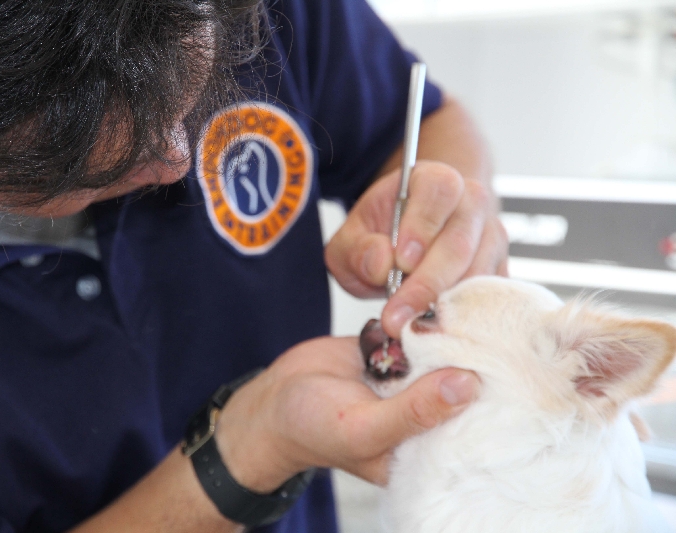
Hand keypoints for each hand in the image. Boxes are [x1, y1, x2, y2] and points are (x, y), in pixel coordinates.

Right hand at [214, 336, 479, 489]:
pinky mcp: (393, 353)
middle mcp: (424, 414)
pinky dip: (420, 320)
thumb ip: (413, 411)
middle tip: (485, 329)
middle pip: (461, 384)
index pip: (472, 424)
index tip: (505, 366)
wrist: (273, 399)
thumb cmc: (311, 428)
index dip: (488, 397)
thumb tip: (467, 385)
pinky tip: (432, 304)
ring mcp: (410, 381)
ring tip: (459, 311)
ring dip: (446, 332)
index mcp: (425, 448)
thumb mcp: (362, 427)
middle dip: (470, 356)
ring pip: (442, 353)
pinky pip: (416, 335)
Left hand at [324, 162, 508, 338]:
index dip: (422, 225)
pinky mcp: (499, 270)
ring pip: (479, 271)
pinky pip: (491, 295)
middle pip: (460, 240)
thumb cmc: (379, 235)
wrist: (410, 241)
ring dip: (445, 304)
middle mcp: (471, 203)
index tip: (401, 261)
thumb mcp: (351, 238)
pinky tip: (436, 333)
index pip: (438, 191)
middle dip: (427, 283)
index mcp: (433, 181)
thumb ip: (357, 249)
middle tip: (396, 316)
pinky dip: (465, 316)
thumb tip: (382, 264)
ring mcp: (491, 237)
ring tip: (411, 328)